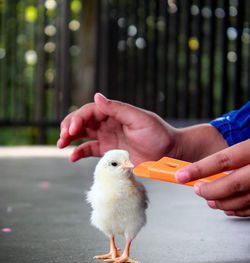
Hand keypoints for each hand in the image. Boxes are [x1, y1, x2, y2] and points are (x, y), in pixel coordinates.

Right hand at [57, 93, 178, 164]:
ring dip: (69, 138)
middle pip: (82, 121)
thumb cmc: (157, 133)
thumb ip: (118, 109)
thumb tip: (97, 96)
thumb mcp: (139, 119)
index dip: (78, 118)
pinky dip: (80, 152)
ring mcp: (107, 137)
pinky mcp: (108, 151)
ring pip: (82, 134)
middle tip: (63, 137)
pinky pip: (90, 150)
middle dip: (69, 126)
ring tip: (61, 144)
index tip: (71, 129)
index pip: (90, 111)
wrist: (167, 152)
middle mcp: (108, 123)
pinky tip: (73, 157)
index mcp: (114, 113)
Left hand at [175, 139, 249, 216]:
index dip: (199, 170)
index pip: (222, 160)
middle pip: (232, 184)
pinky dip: (238, 209)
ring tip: (209, 200)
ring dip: (222, 202)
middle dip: (210, 190)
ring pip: (243, 199)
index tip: (181, 175)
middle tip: (197, 189)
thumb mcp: (247, 142)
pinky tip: (228, 207)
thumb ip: (230, 151)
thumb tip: (202, 160)